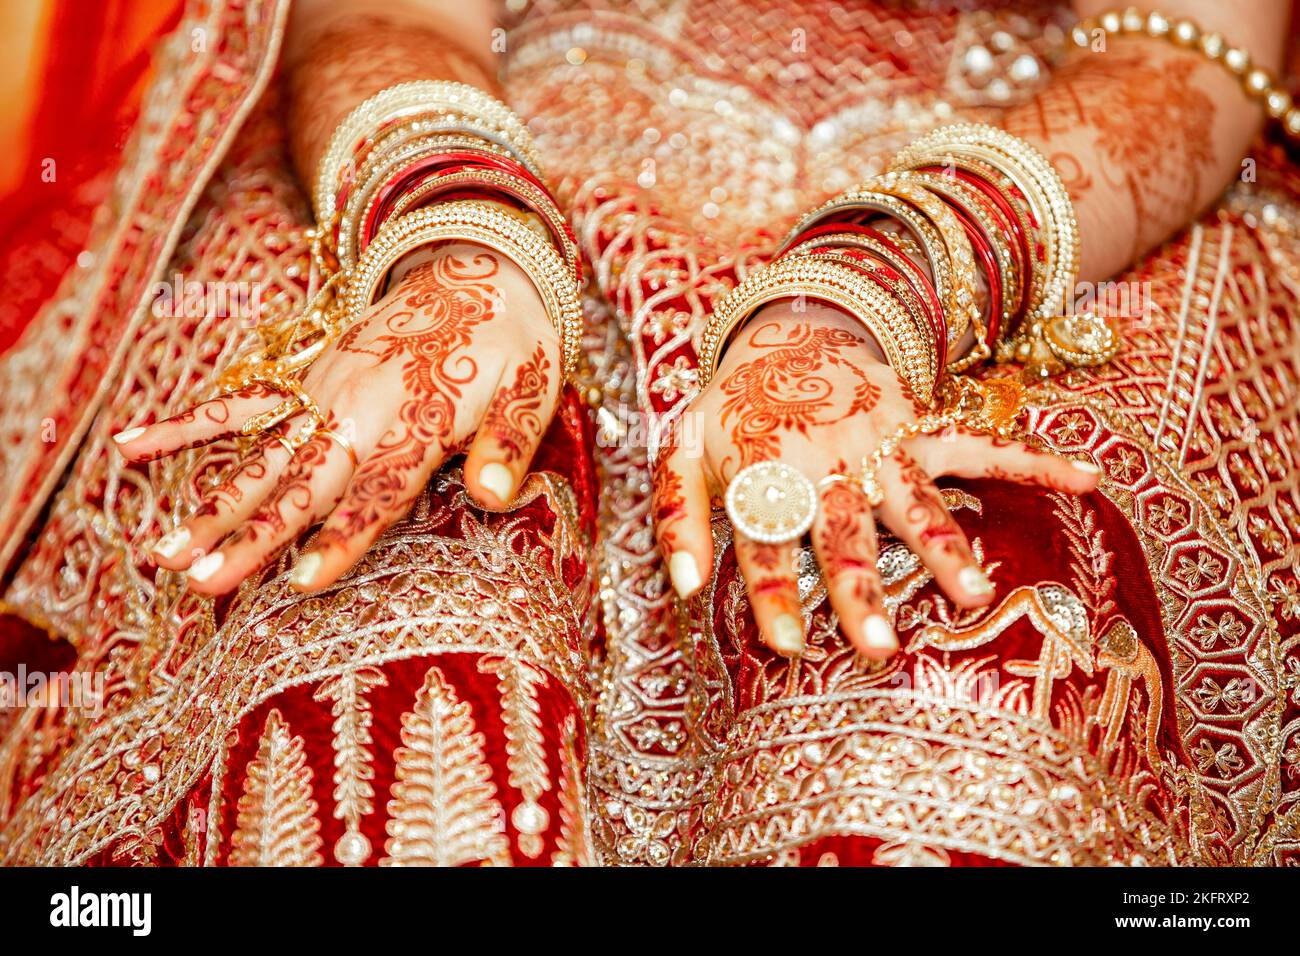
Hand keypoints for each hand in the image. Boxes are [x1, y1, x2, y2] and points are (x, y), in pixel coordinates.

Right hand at [114, 242, 560, 594]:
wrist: (479, 267)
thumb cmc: (510, 343)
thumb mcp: (531, 391)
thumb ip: (509, 445)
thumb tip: (497, 497)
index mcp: (415, 422)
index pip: (376, 493)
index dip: (341, 538)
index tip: (302, 580)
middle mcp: (358, 411)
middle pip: (301, 485)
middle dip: (252, 536)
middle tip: (202, 582)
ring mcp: (323, 393)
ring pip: (259, 458)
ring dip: (213, 503)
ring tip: (164, 551)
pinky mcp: (305, 378)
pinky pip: (239, 403)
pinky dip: (184, 425)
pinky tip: (129, 446)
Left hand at [653, 300, 1100, 659]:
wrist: (787, 333)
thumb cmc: (733, 410)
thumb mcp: (683, 449)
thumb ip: (677, 517)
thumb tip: (684, 591)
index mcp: (768, 474)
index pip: (767, 543)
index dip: (773, 593)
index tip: (786, 646)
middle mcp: (829, 468)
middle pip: (845, 539)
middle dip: (862, 593)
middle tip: (881, 649)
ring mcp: (882, 449)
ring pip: (917, 506)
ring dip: (945, 549)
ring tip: (976, 595)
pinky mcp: (921, 430)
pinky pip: (983, 446)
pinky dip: (1036, 460)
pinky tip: (1088, 479)